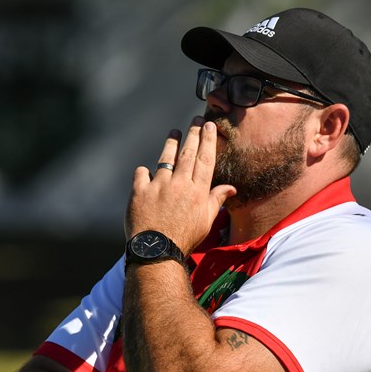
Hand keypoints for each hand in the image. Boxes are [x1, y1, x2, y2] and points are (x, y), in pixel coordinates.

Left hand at [126, 117, 236, 253]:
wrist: (157, 251)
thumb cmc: (185, 238)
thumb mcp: (206, 221)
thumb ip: (216, 200)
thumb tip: (231, 188)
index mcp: (197, 191)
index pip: (205, 159)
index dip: (208, 140)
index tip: (210, 126)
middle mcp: (179, 184)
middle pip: (188, 153)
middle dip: (193, 134)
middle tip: (196, 120)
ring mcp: (158, 186)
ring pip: (165, 158)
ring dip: (171, 144)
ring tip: (174, 133)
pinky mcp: (139, 192)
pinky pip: (141, 174)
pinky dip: (144, 171)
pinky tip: (146, 171)